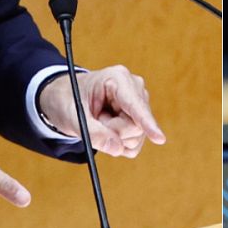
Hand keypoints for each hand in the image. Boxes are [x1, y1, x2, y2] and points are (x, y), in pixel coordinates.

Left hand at [38, 65, 165, 156]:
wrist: (67, 98)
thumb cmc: (68, 101)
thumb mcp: (72, 117)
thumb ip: (92, 133)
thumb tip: (117, 149)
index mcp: (117, 78)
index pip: (136, 104)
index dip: (147, 122)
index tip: (159, 139)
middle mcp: (134, 87)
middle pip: (136, 126)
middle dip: (114, 132)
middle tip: (96, 120)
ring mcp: (139, 102)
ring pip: (137, 136)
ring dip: (115, 137)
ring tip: (100, 121)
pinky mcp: (140, 117)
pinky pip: (135, 142)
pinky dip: (119, 142)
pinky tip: (108, 129)